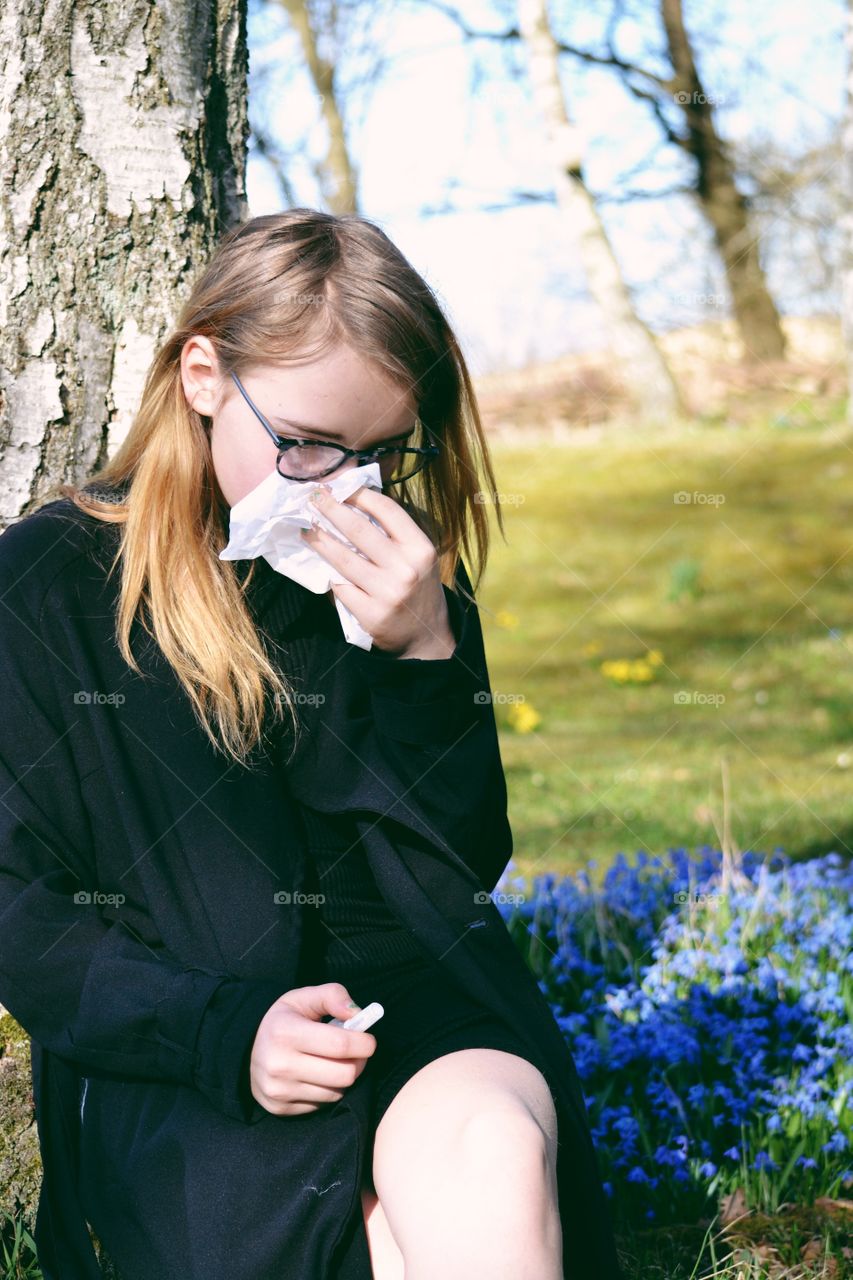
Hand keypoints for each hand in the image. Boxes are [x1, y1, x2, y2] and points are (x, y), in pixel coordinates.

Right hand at [249, 983, 376, 1116]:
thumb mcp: (303, 998)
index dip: (364, 1043)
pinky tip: (319, 1076)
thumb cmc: (283, 1020)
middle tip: (357, 1052)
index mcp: (286, 1032)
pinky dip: (328, 1091)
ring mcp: (279, 1091)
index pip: (340, 1045)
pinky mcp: (280, 1109)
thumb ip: (332, 996)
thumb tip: (357, 1014)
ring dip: (344, 1077)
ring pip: (336, 1092)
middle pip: (344, 1074)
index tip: (368, 1039)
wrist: (246, 1048)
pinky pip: (322, 1104)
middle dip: (359, 1062)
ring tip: (335, 1062)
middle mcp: (280, 1065)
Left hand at [300, 484, 455, 659]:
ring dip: (319, 540)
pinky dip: (331, 577)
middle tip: (312, 498)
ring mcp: (387, 593)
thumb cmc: (418, 587)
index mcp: (420, 548)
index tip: (338, 486)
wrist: (427, 634)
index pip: (386, 510)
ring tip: (306, 529)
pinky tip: (323, 569)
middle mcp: (405, 568)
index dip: (359, 494)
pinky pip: (341, 588)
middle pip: (358, 530)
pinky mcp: (371, 615)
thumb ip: (393, 534)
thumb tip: (353, 504)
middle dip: (331, 509)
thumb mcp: (418, 557)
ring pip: (342, 559)